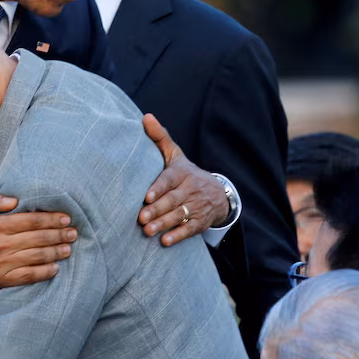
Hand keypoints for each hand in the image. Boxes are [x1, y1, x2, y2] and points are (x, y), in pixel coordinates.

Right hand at [0, 192, 76, 291]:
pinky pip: (28, 276)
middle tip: (73, 233)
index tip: (66, 218)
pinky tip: (55, 268)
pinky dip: (44, 272)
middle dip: (58, 235)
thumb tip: (15, 199)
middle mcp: (0, 243)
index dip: (51, 219)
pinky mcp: (1, 279)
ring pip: (35, 256)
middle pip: (37, 238)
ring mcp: (1, 263)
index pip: (30, 220)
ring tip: (68, 248)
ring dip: (55, 252)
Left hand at [137, 113, 228, 246]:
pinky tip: (165, 242)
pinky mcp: (200, 222)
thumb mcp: (176, 155)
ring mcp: (197, 206)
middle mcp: (190, 189)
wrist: (218, 192)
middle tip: (141, 218)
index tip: (146, 197)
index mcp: (182, 173)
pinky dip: (178, 235)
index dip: (159, 188)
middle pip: (173, 200)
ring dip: (163, 224)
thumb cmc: (185, 173)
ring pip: (179, 215)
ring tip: (147, 231)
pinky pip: (189, 229)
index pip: (169, 180)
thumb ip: (160, 137)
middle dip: (157, 210)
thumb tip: (145, 116)